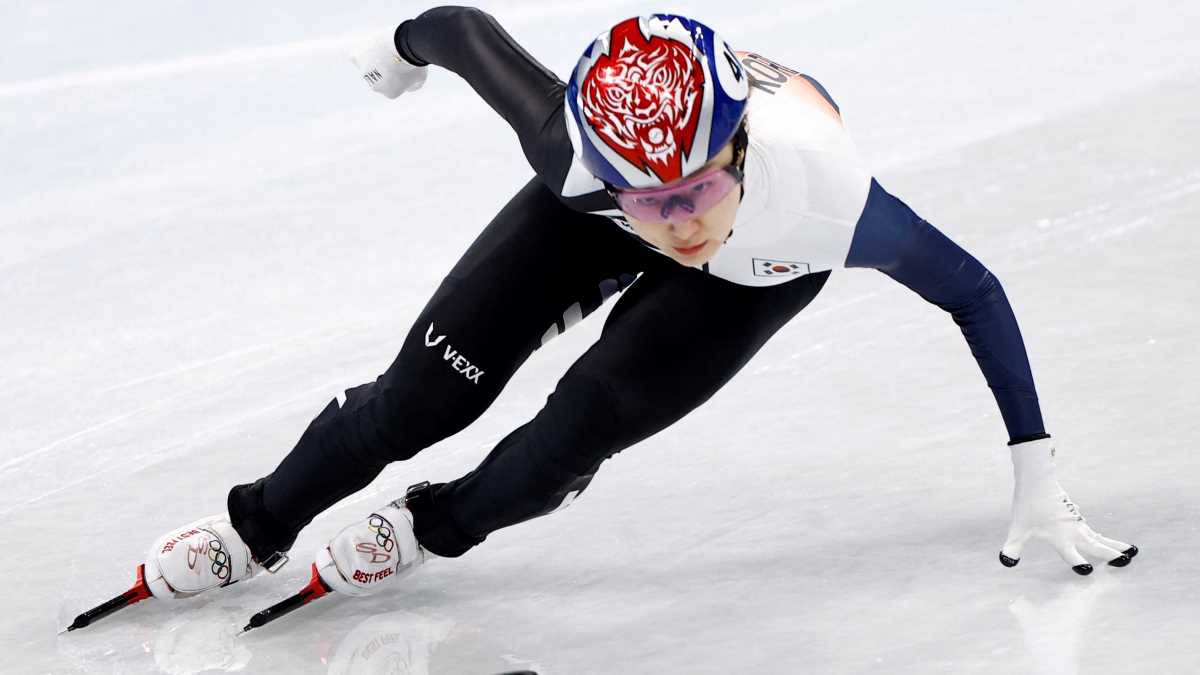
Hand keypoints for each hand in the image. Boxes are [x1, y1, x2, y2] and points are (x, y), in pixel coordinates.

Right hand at [349, 28, 427, 98]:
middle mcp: (375, 87)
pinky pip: (355, 57)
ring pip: (368, 67)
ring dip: (375, 60)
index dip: (402, 74)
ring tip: (386, 49)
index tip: (407, 64)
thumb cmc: (414, 61)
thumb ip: (413, 85)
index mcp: (391, 93)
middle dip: (388, 68)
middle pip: (381, 77)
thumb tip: (408, 86)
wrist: (403, 45)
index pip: (396, 85)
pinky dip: (360, 53)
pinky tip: (368, 47)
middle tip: (397, 55)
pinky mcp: (357, 58)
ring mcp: (365, 73)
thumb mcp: (421, 78)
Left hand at [1000, 437, 1136, 574]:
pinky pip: (1094, 531)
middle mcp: (1073, 533)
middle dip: (1111, 554)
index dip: (1077, 563)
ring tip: (1132, 551)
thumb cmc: (1027, 507)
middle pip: (1096, 546)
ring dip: (1114, 545)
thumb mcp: (1017, 530)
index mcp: (1060, 538)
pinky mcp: (1076, 517)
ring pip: (1100, 538)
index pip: (1071, 555)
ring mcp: (1077, 524)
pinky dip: (1104, 538)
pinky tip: (1109, 542)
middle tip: (1126, 561)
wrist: (1037, 482)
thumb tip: (1005, 562)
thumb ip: (1012, 547)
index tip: (1087, 570)